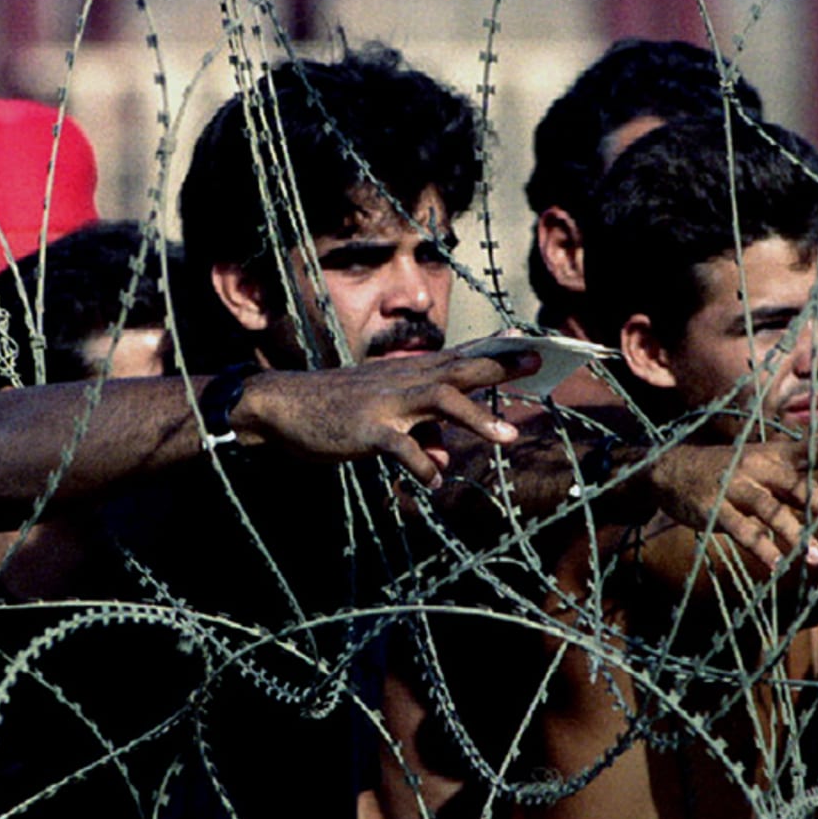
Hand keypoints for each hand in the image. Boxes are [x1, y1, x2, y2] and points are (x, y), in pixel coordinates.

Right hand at [235, 347, 540, 487]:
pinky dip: (421, 464)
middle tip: (536, 362)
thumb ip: (419, 436)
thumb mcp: (385, 421)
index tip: (526, 338)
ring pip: (438, 400)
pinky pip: (401, 446)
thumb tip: (442, 460)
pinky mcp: (366, 429)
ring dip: (474, 418)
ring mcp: (386, 403)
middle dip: (499, 367)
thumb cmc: (336, 411)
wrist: (281, 407)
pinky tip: (433, 481)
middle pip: (459, 369)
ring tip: (507, 437)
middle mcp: (402, 381)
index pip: (458, 356)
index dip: (493, 347)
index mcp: (407, 374)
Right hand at [648, 431, 817, 571]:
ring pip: (771, 511)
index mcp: (772, 455)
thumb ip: (796, 483)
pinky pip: (742, 530)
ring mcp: (734, 487)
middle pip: (798, 488)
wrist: (670, 469)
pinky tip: (778, 566)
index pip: (806, 449)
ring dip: (797, 536)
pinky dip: (761, 548)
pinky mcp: (714, 509)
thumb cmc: (727, 469)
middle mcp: (757, 467)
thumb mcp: (761, 466)